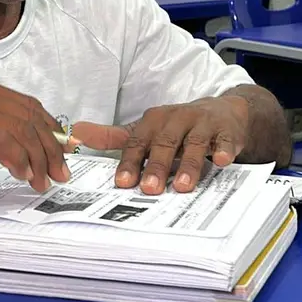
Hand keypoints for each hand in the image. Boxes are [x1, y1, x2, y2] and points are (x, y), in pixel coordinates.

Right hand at [0, 75, 71, 192]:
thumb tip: (29, 150)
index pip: (29, 105)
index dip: (50, 129)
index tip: (63, 152)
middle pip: (30, 116)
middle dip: (51, 147)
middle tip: (60, 173)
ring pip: (22, 129)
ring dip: (38, 159)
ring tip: (42, 181)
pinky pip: (5, 142)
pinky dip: (19, 160)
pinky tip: (20, 175)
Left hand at [71, 96, 248, 194]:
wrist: (222, 112)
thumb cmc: (178, 127)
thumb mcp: (145, 130)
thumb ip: (112, 137)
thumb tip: (75, 133)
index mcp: (154, 121)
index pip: (138, 142)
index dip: (130, 163)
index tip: (123, 183)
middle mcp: (177, 119)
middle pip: (165, 143)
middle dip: (156, 166)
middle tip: (149, 189)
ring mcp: (203, 124)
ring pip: (194, 144)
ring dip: (188, 164)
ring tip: (182, 186)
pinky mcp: (226, 130)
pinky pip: (225, 140)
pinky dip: (223, 149)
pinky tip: (220, 161)